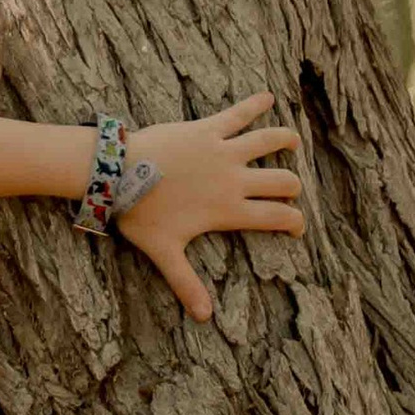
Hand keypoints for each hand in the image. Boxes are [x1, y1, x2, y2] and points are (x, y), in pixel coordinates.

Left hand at [111, 94, 304, 321]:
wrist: (117, 173)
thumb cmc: (139, 213)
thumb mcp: (164, 252)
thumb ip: (186, 283)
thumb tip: (203, 317)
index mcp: (228, 209)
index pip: (277, 217)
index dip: (295, 222)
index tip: (297, 226)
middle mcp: (233, 178)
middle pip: (282, 181)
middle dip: (292, 186)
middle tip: (290, 189)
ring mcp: (223, 150)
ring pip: (270, 141)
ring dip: (286, 140)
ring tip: (293, 142)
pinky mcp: (207, 128)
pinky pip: (237, 113)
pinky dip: (255, 104)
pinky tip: (267, 96)